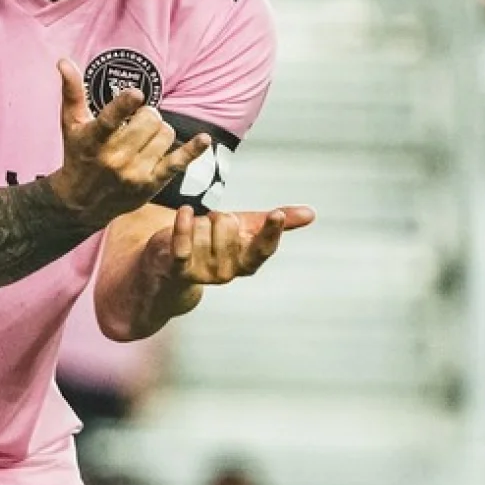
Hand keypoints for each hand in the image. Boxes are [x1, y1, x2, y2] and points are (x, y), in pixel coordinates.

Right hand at [48, 58, 210, 226]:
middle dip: (147, 114)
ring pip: (165, 134)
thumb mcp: (70, 125)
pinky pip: (178, 162)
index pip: (110, 120)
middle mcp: (115, 158)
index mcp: (94, 140)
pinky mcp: (151, 183)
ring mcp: (135, 172)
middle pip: (148, 120)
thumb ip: (72, 92)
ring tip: (145, 136)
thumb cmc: (78, 156)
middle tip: (138, 120)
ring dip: (159, 130)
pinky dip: (193, 150)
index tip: (136, 94)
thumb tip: (64, 61)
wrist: (81, 203)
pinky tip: (203, 139)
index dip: (125, 104)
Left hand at [151, 204, 315, 285]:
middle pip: (228, 226)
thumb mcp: (246, 230)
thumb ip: (276, 223)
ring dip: (199, 221)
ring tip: (196, 231)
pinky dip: (184, 224)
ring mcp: (204, 273)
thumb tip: (311, 213)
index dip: (271, 232)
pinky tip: (185, 211)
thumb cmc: (214, 241)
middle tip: (212, 224)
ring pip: (206, 227)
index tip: (276, 214)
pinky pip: (185, 243)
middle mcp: (229, 272)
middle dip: (218, 216)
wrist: (173, 261)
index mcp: (248, 262)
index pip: (264, 248)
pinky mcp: (180, 269)